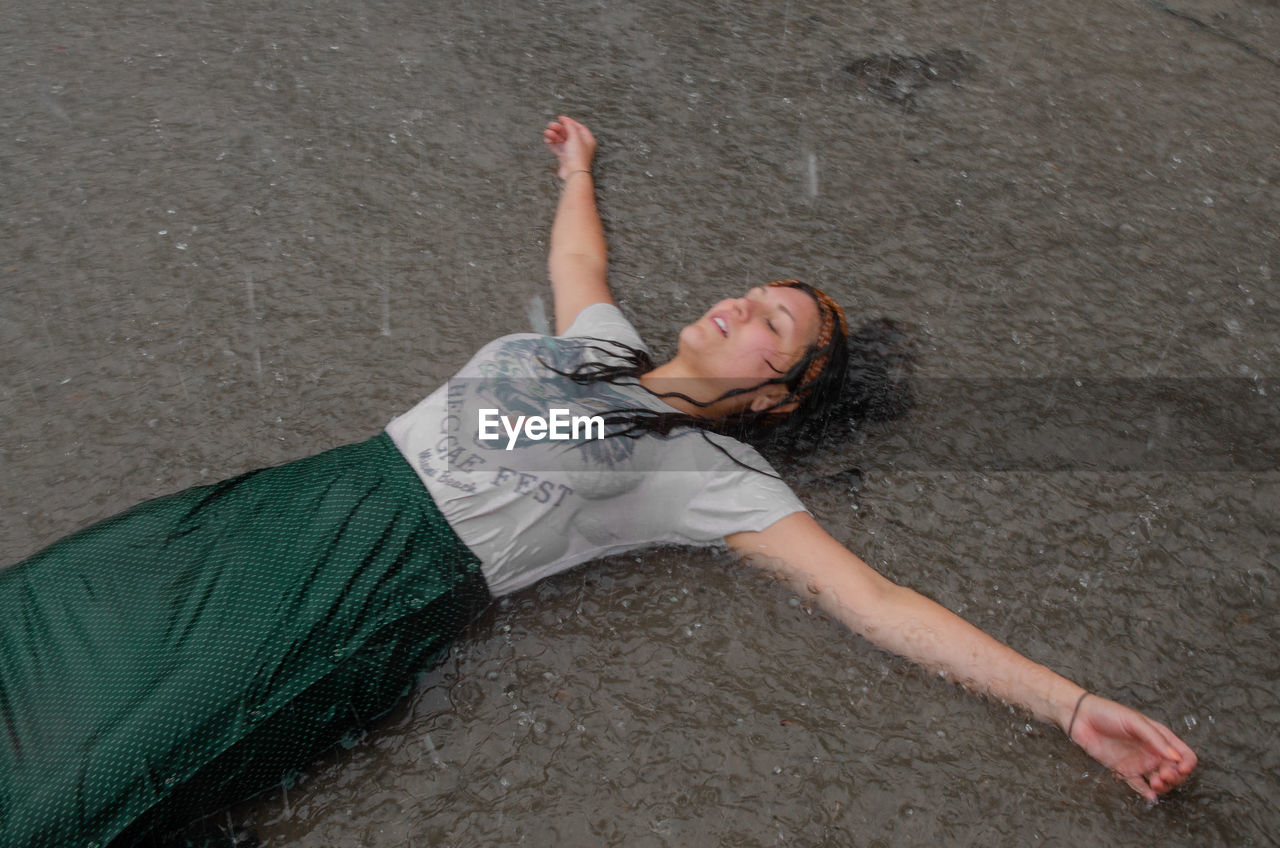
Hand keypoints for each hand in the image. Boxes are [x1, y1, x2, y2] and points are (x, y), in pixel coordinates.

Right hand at [543, 116, 596, 180]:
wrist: (573, 173)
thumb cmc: (578, 156)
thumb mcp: (575, 136)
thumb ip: (570, 126)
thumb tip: (566, 121)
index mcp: (587, 140)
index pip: (579, 127)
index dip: (570, 122)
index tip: (561, 118)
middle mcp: (580, 146)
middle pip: (569, 133)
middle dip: (559, 128)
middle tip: (551, 125)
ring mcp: (572, 152)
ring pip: (562, 140)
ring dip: (554, 135)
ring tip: (547, 132)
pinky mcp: (565, 158)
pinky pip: (558, 148)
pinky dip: (552, 143)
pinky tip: (547, 140)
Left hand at [1068, 694, 1197, 800]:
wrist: (1080, 718)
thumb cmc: (1108, 713)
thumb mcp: (1135, 721)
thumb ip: (1155, 739)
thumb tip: (1176, 757)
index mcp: (1160, 737)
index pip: (1184, 754)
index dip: (1187, 763)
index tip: (1181, 768)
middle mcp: (1152, 752)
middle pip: (1175, 772)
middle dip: (1175, 777)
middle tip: (1164, 776)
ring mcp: (1139, 762)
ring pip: (1159, 781)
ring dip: (1163, 786)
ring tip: (1156, 783)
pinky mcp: (1124, 771)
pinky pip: (1139, 785)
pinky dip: (1146, 793)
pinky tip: (1149, 796)